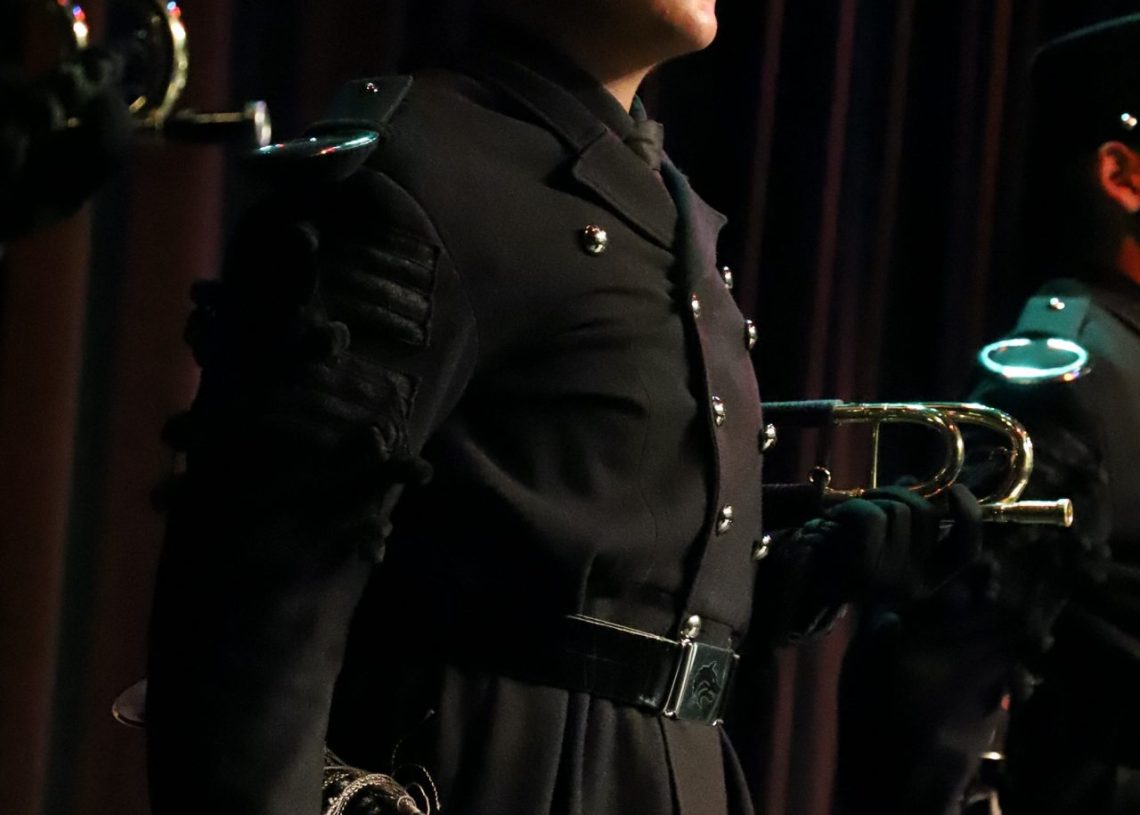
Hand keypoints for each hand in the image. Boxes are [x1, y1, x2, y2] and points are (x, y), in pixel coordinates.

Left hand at [823, 483, 982, 601]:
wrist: (800, 584)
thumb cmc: (841, 554)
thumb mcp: (880, 540)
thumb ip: (903, 516)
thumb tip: (914, 480)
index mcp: (926, 580)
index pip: (966, 550)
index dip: (969, 516)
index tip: (956, 489)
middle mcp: (914, 584)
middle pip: (923, 513)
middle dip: (894, 494)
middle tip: (864, 504)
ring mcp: (891, 578)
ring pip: (897, 509)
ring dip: (869, 501)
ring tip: (845, 520)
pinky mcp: (866, 568)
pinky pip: (872, 516)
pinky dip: (853, 510)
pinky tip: (836, 523)